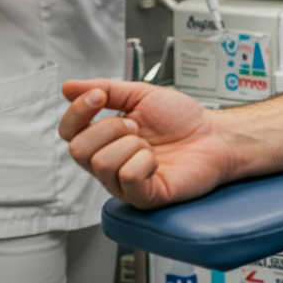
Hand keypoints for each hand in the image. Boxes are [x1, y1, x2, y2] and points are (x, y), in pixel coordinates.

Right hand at [59, 79, 229, 207]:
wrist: (215, 135)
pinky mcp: (144, 197)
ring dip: (130, 144)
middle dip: (109, 128)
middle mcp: (109, 164)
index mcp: (104, 140)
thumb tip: (68, 86)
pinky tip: (156, 161)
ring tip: (149, 144)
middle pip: (78, 150)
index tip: (99, 97)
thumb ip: (106, 89)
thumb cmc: (182, 119)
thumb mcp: (141, 95)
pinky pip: (127, 178)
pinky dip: (143, 162)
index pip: (68, 132)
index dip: (77, 112)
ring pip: (101, 163)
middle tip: (137, 126)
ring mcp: (124, 183)